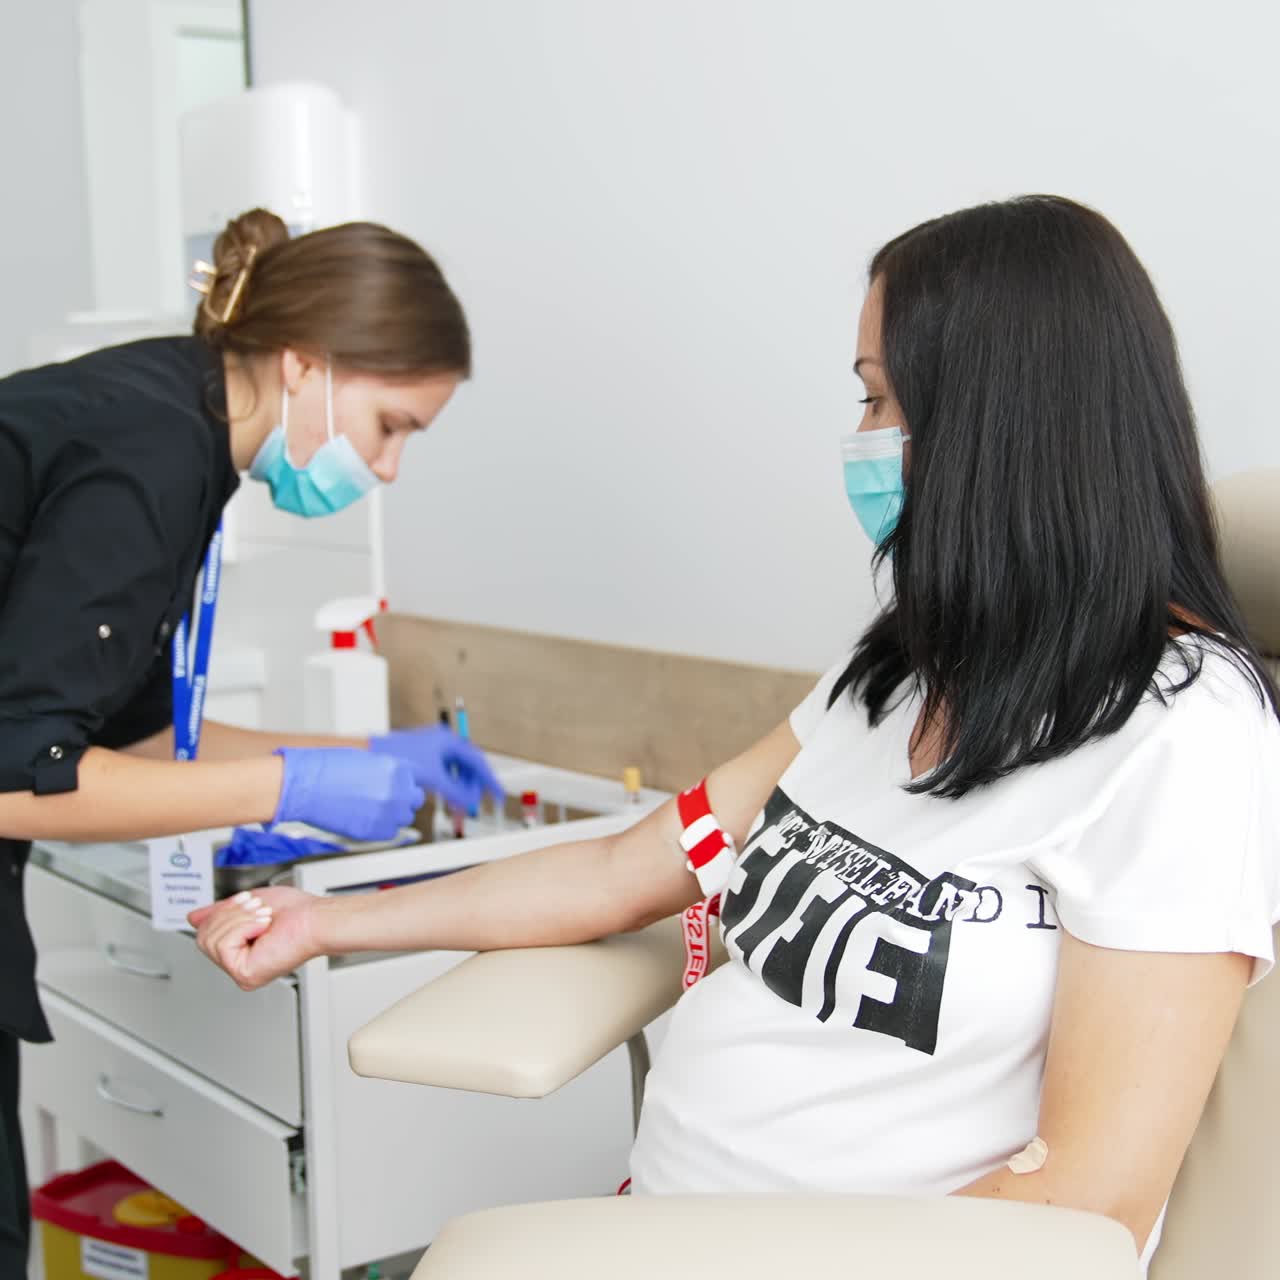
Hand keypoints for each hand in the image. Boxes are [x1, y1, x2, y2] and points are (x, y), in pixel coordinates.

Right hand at [189, 886, 320, 990]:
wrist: (314, 918)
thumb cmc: (295, 912)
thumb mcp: (246, 904)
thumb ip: (218, 912)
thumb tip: (193, 917)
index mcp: (239, 949)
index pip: (204, 932)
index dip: (221, 911)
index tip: (245, 899)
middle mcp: (238, 964)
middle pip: (202, 936)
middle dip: (229, 913)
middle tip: (257, 908)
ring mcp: (240, 972)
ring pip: (211, 939)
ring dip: (239, 919)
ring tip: (263, 917)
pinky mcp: (244, 974)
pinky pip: (223, 945)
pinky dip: (243, 927)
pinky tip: (263, 928)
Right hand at [273, 747, 423, 840]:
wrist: (305, 786)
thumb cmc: (325, 769)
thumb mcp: (364, 759)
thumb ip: (385, 770)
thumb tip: (392, 778)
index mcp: (396, 767)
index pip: (418, 777)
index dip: (407, 782)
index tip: (403, 786)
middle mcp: (397, 790)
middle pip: (415, 799)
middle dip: (404, 799)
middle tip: (388, 799)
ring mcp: (388, 812)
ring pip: (405, 818)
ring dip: (393, 815)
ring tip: (372, 809)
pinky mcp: (376, 831)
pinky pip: (390, 832)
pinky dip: (381, 829)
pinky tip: (366, 820)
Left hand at [369, 725, 503, 814]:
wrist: (370, 756)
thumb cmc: (397, 758)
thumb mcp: (433, 778)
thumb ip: (455, 791)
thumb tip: (471, 802)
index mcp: (448, 740)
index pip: (477, 761)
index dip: (489, 779)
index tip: (497, 794)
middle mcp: (441, 742)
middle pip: (467, 765)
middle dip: (473, 784)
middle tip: (476, 801)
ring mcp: (430, 749)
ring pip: (454, 770)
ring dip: (460, 786)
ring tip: (460, 802)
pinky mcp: (421, 758)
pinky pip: (443, 773)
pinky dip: (448, 785)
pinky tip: (446, 796)